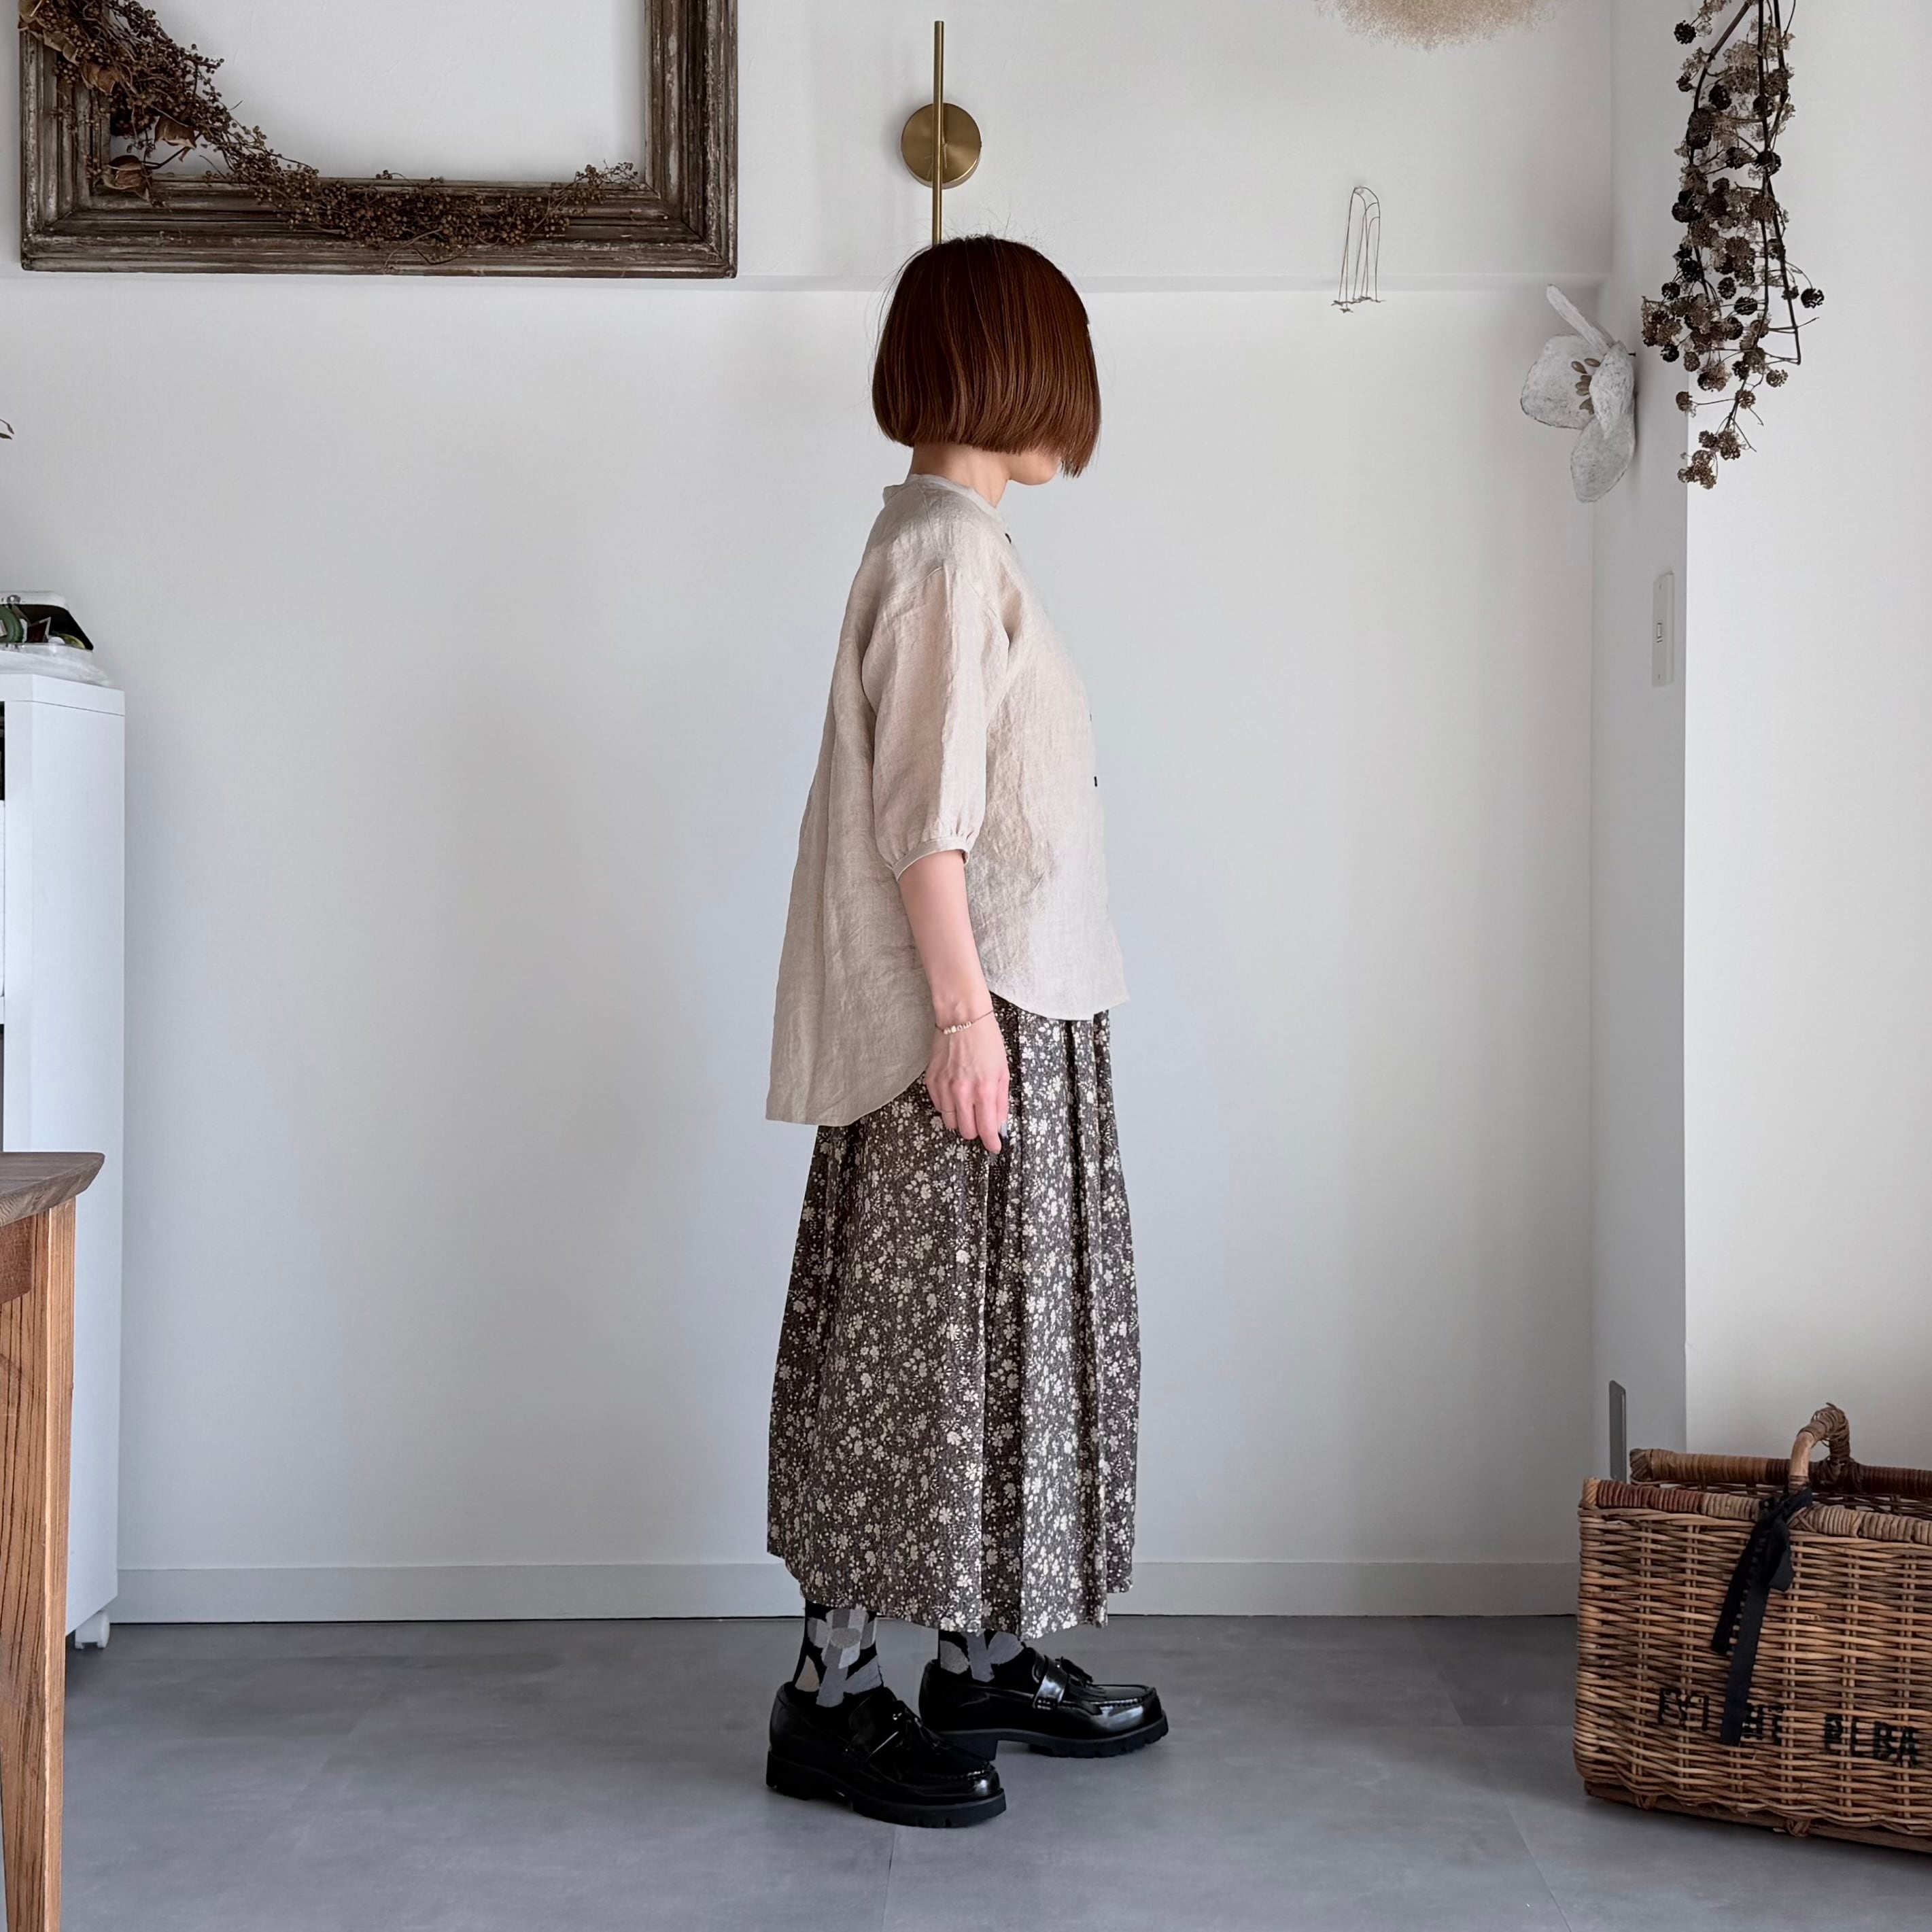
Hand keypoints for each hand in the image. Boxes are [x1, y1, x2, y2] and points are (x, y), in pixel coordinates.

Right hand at [924, 1012, 1008, 1153]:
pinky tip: (956, 1094)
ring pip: (950, 1122)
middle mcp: (962, 1092)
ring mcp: (944, 1087)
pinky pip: (939, 1107)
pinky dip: (948, 1106)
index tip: (994, 1146)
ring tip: (967, 1106)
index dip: (992, 1142)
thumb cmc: (986, 1041)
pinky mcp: (932, 1081)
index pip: (986, 1129)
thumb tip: (999, 1123)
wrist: (963, 1019)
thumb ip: (1000, 1101)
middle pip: (967, 1131)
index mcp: (984, 1090)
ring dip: (961, 1120)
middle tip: (981, 1120)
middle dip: (976, 1130)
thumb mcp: (1003, 1072)